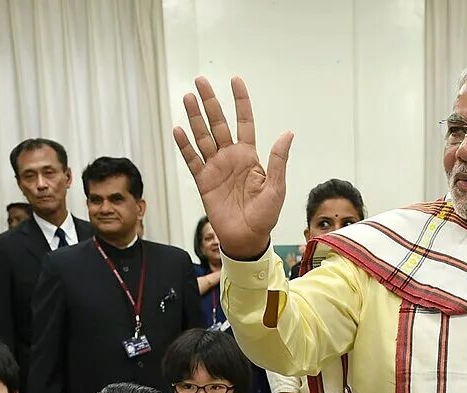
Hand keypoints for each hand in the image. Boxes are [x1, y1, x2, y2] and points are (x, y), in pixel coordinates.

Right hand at [172, 76, 292, 260]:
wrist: (247, 239)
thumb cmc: (265, 216)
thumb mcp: (276, 188)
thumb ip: (278, 160)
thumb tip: (287, 134)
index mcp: (249, 156)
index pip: (244, 122)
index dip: (240, 101)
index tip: (235, 80)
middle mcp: (231, 158)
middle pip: (218, 123)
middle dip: (210, 102)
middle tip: (200, 80)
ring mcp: (215, 168)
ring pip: (203, 137)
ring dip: (195, 117)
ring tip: (188, 97)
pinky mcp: (203, 181)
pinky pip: (192, 159)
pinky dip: (185, 145)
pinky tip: (178, 129)